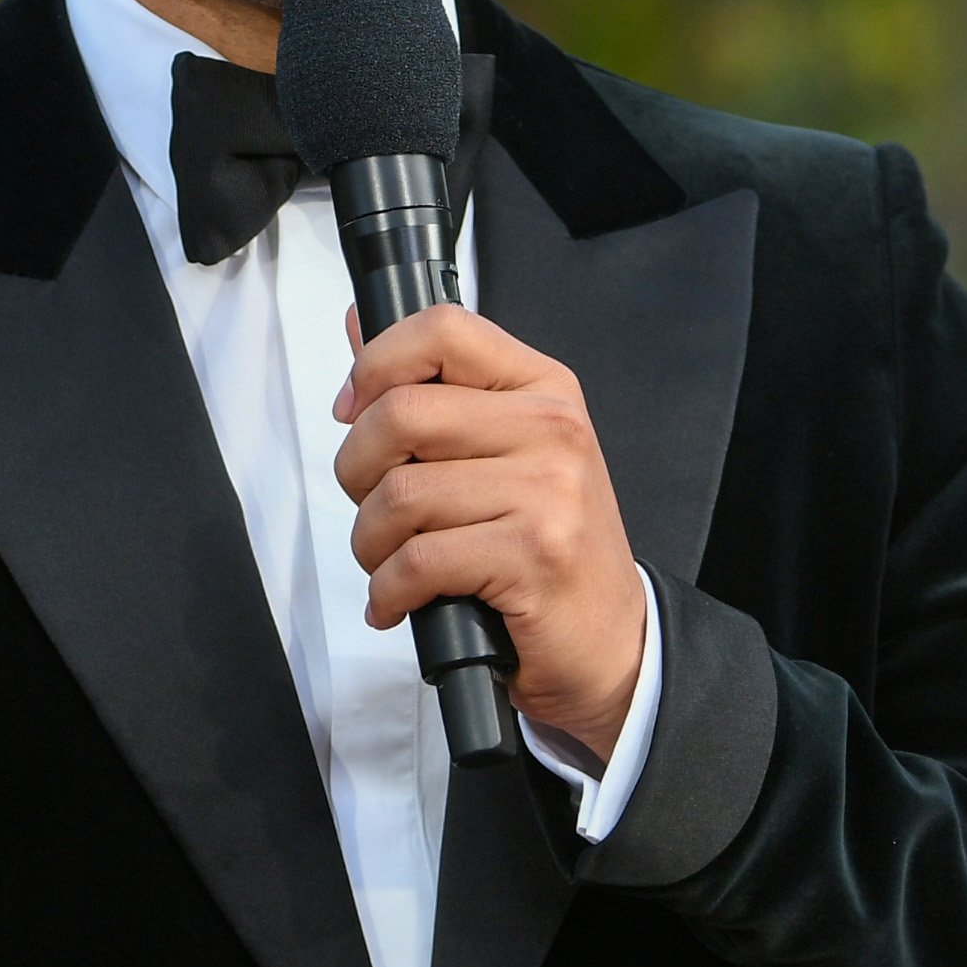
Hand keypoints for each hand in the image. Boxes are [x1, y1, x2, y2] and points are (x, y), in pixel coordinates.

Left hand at [331, 305, 646, 761]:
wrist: (612, 642)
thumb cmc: (548, 547)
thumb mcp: (505, 453)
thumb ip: (432, 391)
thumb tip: (360, 324)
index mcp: (542, 389)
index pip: (442, 330)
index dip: (376, 365)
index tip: (354, 408)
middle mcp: (552, 429)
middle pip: (400, 414)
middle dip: (356, 471)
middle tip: (372, 507)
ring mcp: (548, 491)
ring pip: (399, 496)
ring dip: (371, 544)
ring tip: (391, 564)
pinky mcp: (534, 555)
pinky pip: (417, 562)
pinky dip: (388, 592)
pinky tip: (400, 603)